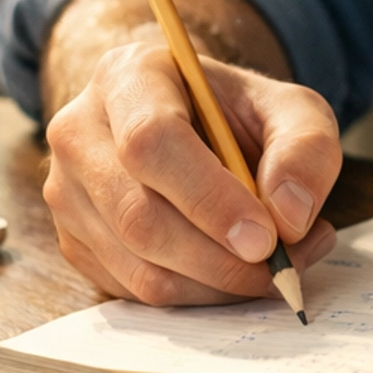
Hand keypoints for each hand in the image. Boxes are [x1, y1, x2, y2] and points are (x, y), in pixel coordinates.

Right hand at [44, 34, 341, 305]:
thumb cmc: (238, 114)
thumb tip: (289, 216)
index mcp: (127, 77)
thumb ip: (306, 148)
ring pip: (137, 265)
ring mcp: (67, 192)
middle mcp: (80, 133)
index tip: (265, 238)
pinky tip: (237, 273)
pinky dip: (196, 295)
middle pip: (137, 214)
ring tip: (275, 266)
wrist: (195, 126)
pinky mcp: (75, 242)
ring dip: (215, 284)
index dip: (209, 198)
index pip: (151, 141)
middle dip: (218, 257)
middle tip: (281, 266)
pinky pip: (135, 291)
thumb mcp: (291, 109)